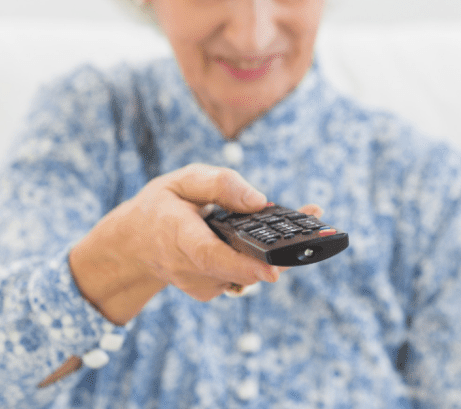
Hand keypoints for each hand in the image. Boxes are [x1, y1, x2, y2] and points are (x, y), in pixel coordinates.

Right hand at [69, 164, 321, 324]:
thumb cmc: (161, 206)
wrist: (133, 245)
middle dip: (282, 252)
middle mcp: (191, 268)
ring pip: (250, 270)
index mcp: (179, 237)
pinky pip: (246, 272)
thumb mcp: (183, 180)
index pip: (212, 257)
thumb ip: (220, 185)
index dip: (245, 266)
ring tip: (305, 219)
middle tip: (316, 229)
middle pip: (243, 268)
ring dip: (276, 249)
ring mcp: (203, 284)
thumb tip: (259, 200)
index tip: (273, 270)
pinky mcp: (213, 289)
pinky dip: (262, 254)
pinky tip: (273, 235)